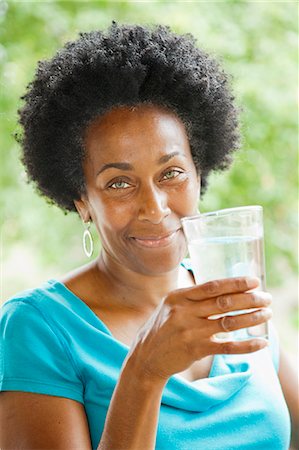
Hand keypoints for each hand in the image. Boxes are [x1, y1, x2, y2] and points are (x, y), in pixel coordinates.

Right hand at [126, 277, 271, 382]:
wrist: (144, 358)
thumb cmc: (161, 330)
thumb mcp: (169, 307)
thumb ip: (191, 298)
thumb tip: (222, 290)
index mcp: (178, 297)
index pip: (212, 286)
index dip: (235, 283)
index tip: (254, 281)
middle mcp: (183, 312)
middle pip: (223, 302)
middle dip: (249, 299)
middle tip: (267, 298)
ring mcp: (189, 331)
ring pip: (228, 323)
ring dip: (251, 318)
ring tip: (267, 314)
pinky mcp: (195, 350)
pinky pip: (226, 346)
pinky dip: (246, 345)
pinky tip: (260, 343)